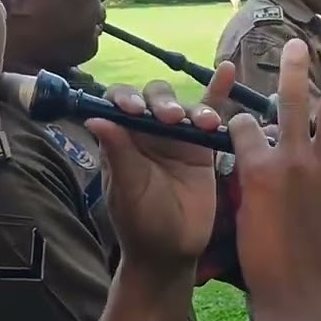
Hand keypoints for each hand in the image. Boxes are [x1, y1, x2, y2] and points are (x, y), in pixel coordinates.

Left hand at [86, 64, 236, 272]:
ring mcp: (176, 137)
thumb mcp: (127, 189)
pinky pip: (210, 112)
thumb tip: (95, 118)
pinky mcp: (202, 146)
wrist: (174, 250)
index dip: (125, 98)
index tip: (134, 109)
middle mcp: (147, 132)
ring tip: (203, 124)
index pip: (118, 104)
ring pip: (183, 105)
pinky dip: (218, 91)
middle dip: (162, 101)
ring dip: (192, 108)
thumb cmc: (142, 222)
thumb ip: (117, 153)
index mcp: (121, 139)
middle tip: (171, 118)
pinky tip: (226, 70)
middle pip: (154, 98)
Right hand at [228, 38, 320, 306]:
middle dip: (293, 67)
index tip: (250, 120)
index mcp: (258, 168)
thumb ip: (251, 183)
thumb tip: (256, 163)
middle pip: (290, 99)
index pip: (247, 125)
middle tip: (297, 44)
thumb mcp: (245, 219)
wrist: (303, 298)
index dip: (245, 120)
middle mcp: (293, 158)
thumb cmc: (267, 268)